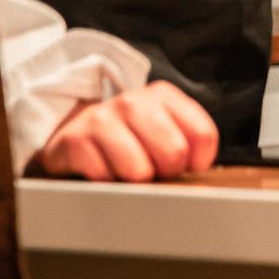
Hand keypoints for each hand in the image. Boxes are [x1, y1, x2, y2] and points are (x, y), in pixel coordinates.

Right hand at [33, 81, 218, 181]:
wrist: (76, 130)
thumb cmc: (130, 134)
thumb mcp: (164, 127)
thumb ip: (189, 141)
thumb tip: (199, 171)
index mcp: (163, 95)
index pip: (202, 135)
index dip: (197, 161)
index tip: (186, 165)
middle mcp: (133, 101)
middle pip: (174, 153)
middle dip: (168, 172)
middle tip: (154, 169)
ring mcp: (102, 117)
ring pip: (139, 170)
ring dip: (136, 181)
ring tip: (128, 170)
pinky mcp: (75, 139)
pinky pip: (105, 178)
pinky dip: (108, 183)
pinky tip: (104, 170)